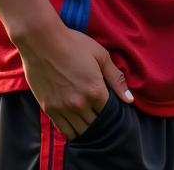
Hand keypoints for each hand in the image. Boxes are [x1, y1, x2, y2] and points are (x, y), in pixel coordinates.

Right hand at [16, 23, 133, 139]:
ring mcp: (63, 109)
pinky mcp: (49, 110)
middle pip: (95, 123)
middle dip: (100, 118)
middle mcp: (80, 104)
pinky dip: (72, 131)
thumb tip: (130, 99)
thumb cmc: (74, 45)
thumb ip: (116, 78)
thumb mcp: (101, 56)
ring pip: (80, 131)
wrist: (43, 43)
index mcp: (96, 90)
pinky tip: (75, 123)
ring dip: (87, 126)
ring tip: (88, 117)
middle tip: (98, 109)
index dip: (111, 108)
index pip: (109, 112)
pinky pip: (64, 130)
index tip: (109, 102)